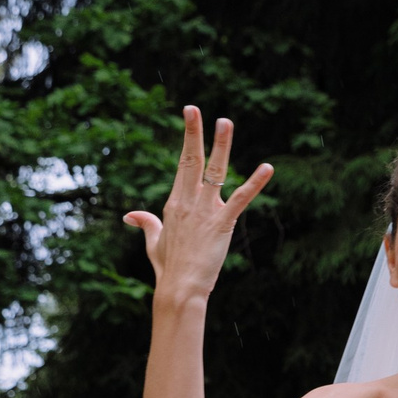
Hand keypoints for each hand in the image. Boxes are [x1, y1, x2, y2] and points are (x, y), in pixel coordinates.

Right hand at [125, 107, 273, 308]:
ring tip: (225, 122)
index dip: (188, 138)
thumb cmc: (167, 268)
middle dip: (193, 132)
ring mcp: (205, 211)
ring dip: (221, 146)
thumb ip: (145, 224)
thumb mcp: (153, 242)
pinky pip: (241, 199)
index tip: (191, 115)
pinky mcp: (222, 224)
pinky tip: (268, 168)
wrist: (179, 288)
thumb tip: (130, 215)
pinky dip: (256, 183)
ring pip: (214, 172)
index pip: (182, 164)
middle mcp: (188, 202)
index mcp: (174, 202)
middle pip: (191, 159)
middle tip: (194, 108)